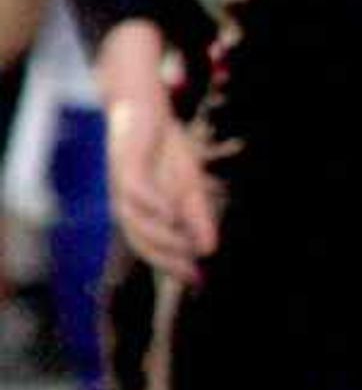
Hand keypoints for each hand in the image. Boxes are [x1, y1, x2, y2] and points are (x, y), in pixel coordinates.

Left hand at [106, 99, 218, 284]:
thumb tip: (210, 248)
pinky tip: (170, 215)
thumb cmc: (165, 150)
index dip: (174, 265)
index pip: (154, 248)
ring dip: (161, 238)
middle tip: (192, 273)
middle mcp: (128, 205)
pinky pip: (136, 191)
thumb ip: (197, 216)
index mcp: (141, 213)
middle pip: (142, 241)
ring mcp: (124, 187)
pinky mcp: (127, 165)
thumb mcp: (189, 186)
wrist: (144, 108)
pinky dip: (152, 205)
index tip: (199, 281)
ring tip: (187, 249)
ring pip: (137, 221)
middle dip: (167, 259)